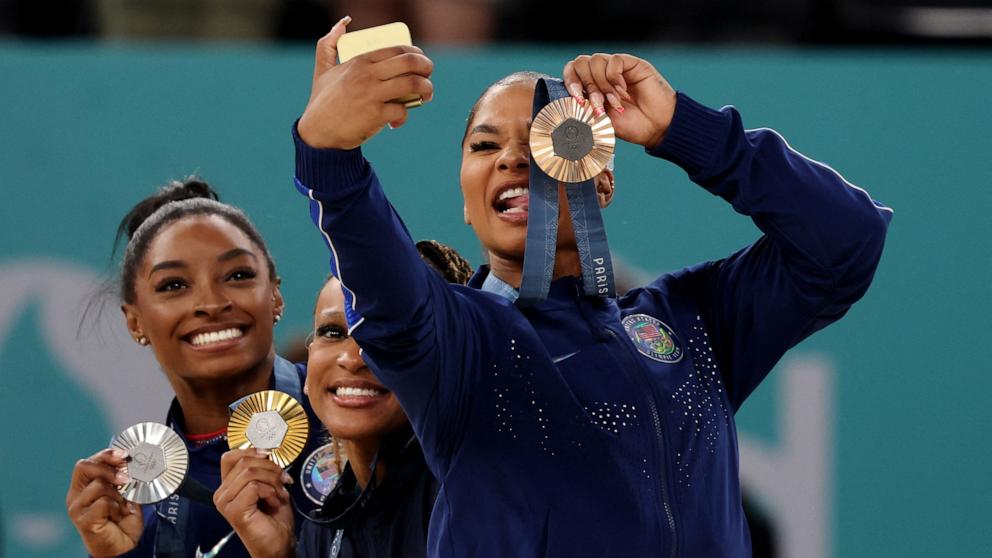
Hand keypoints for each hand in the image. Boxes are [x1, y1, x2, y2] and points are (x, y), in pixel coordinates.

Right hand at [66, 448, 143, 557]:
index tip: (124, 454)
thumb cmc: (123, 522)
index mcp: (84, 486)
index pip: (88, 462)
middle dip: (108, 468)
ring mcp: (77, 508)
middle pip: (84, 466)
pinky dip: (117, 508)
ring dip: (117, 494)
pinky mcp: (82, 520)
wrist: (124, 547)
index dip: (105, 455)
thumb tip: (131, 462)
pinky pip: (103, 503)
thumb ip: (124, 480)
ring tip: (122, 507)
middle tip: (126, 478)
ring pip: (98, 485)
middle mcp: (76, 495)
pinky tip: (118, 516)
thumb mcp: (126, 495)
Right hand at [214, 449, 295, 557]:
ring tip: (279, 494)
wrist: (279, 544)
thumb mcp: (269, 485)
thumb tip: (265, 452)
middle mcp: (222, 493)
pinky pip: (254, 487)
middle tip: (283, 481)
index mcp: (228, 486)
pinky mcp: (234, 510)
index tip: (268, 456)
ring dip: (272, 481)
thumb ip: (262, 469)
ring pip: (250, 472)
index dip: (251, 451)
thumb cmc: (275, 518)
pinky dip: (270, 492)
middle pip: (244, 462)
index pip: (230, 456)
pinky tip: (274, 503)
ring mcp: (225, 503)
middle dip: (270, 468)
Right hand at [298, 17, 435, 149]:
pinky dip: (404, 116)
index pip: (396, 49)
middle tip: (428, 75)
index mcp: (359, 61)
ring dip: (426, 89)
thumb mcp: (322, 69)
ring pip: (412, 84)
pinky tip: (397, 121)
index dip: (415, 53)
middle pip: (409, 62)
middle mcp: (367, 75)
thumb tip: (343, 24)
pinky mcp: (376, 115)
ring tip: (426, 96)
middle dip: (426, 67)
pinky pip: (402, 111)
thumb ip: (328, 44)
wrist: (317, 131)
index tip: (420, 61)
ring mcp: (372, 94)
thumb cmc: (322, 101)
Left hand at [563, 53, 676, 148]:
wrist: (657, 128)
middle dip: (586, 85)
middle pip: (580, 62)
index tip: (576, 99)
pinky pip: (614, 60)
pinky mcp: (632, 63)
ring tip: (614, 101)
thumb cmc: (632, 126)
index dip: (569, 82)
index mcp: (592, 87)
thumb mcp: (601, 120)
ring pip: (595, 60)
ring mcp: (617, 68)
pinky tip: (623, 91)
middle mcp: (603, 74)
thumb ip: (585, 108)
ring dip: (601, 84)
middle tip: (598, 104)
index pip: (571, 71)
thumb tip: (568, 99)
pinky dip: (614, 78)